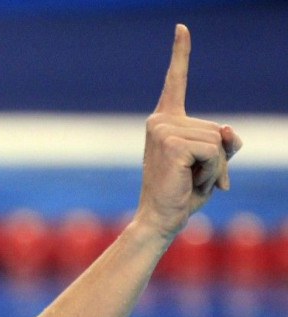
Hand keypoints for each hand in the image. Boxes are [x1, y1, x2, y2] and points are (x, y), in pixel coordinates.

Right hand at [136, 24, 241, 238]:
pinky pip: (214, 151)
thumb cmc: (181, 194)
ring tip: (192, 182)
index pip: (174, 82)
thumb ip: (224, 144)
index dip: (180, 54)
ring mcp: (163, 130)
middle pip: (216, 128)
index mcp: (164, 121)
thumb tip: (228, 130)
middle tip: (196, 180)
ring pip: (218, 141)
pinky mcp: (171, 142)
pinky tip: (193, 183)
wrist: (159, 219)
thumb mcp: (210, 165)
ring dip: (215, 168)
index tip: (182, 27)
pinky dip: (213, 172)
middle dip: (218, 159)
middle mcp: (160, 121)